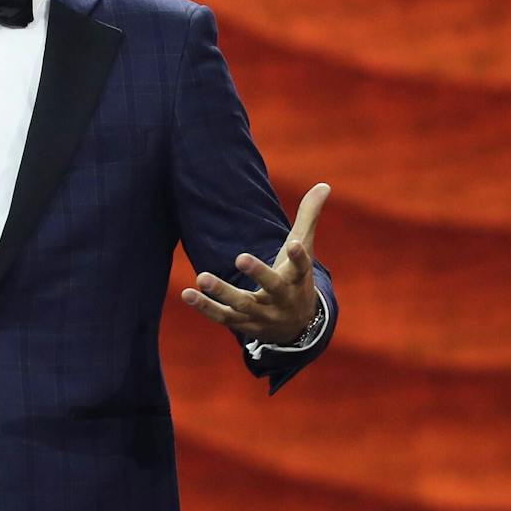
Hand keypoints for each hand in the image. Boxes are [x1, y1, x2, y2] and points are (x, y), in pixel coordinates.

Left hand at [181, 183, 329, 343]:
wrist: (297, 327)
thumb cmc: (296, 279)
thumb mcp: (303, 248)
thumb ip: (309, 217)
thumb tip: (324, 184)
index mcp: (298, 280)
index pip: (302, 267)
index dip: (299, 256)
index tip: (292, 244)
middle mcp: (283, 299)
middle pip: (273, 287)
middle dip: (258, 274)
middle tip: (241, 257)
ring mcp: (264, 315)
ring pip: (244, 305)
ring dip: (223, 293)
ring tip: (202, 277)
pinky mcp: (245, 325)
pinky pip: (224, 318)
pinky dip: (206, 307)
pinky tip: (187, 293)